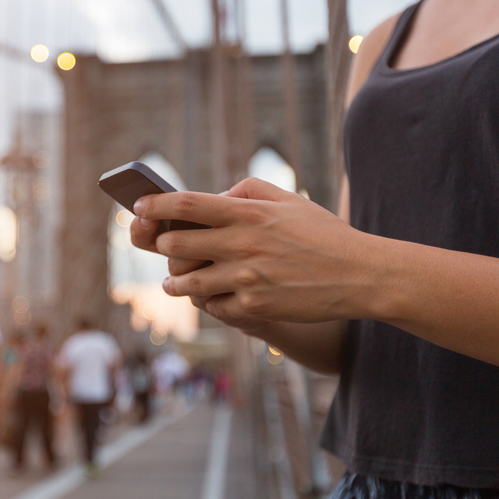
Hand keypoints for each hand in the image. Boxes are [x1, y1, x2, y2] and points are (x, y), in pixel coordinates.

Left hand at [132, 178, 377, 323]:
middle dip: (162, 245)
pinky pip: (213, 306)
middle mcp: (242, 245)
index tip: (138, 207)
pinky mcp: (254, 308)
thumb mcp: (289, 200)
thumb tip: (215, 195)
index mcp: (248, 214)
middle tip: (159, 246)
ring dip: (174, 281)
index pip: (186, 204)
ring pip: (187, 282)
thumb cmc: (324, 234)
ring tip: (172, 282)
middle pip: (177, 244)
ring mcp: (245, 279)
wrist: (360, 275)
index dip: (155, 205)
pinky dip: (207, 301)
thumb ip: (248, 191)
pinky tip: (209, 297)